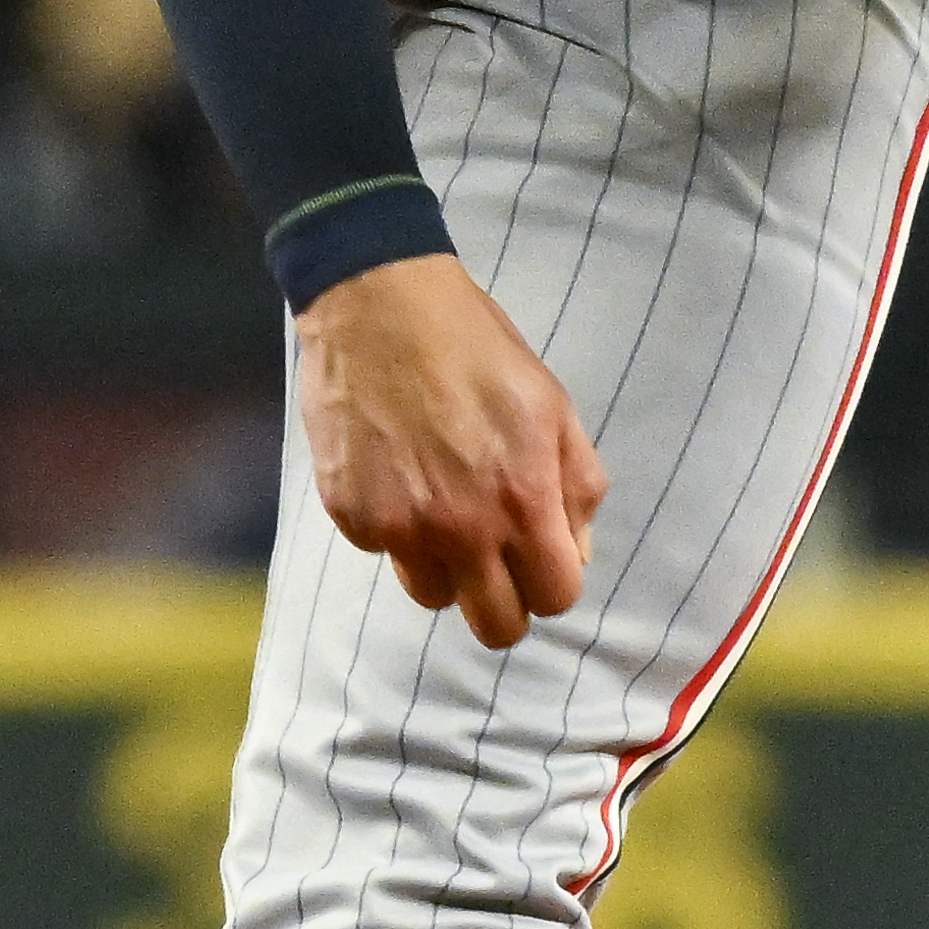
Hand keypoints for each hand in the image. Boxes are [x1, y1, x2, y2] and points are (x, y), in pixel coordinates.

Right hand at [291, 252, 604, 646]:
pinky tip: (395, 468)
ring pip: (434, 596)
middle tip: (495, 558)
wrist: (378, 302)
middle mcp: (462, 526)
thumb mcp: (553, 405)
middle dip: (504, 601)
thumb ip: (577, 486)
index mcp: (523, 499)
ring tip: (439, 503)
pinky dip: (393, 524)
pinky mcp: (351, 514)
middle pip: (496, 626)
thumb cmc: (475, 347)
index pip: (556, 599)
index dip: (552, 582)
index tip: (539, 556)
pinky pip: (382, 551)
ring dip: (445, 566)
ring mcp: (399, 526)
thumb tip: (576, 550)